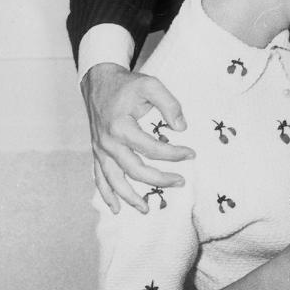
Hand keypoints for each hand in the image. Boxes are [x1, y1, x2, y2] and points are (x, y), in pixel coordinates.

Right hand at [82, 63, 194, 213]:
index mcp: (120, 127)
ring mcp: (100, 149)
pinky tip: (116, 208)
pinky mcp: (97, 152)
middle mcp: (107, 142)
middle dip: (159, 180)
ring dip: (129, 197)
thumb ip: (169, 104)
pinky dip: (106, 194)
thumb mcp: (150, 85)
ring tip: (146, 210)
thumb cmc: (127, 84)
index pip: (152, 148)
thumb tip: (181, 128)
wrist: (98, 80)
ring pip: (114, 180)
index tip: (192, 154)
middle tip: (181, 182)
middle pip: (135, 170)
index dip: (174, 154)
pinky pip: (99, 177)